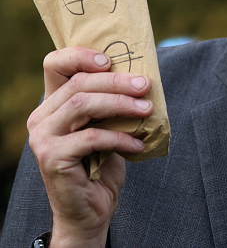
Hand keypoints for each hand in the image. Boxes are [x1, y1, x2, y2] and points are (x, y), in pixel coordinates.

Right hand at [27, 47, 152, 247]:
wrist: (91, 208)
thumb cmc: (102, 163)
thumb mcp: (108, 126)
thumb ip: (112, 103)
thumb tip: (141, 77)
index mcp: (53, 103)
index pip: (55, 65)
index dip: (81, 55)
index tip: (110, 60)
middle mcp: (41, 117)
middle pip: (78, 83)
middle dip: (116, 81)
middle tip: (146, 85)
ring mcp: (43, 137)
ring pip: (83, 105)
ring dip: (120, 104)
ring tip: (147, 109)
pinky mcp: (52, 157)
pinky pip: (91, 137)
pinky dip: (120, 137)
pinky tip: (138, 143)